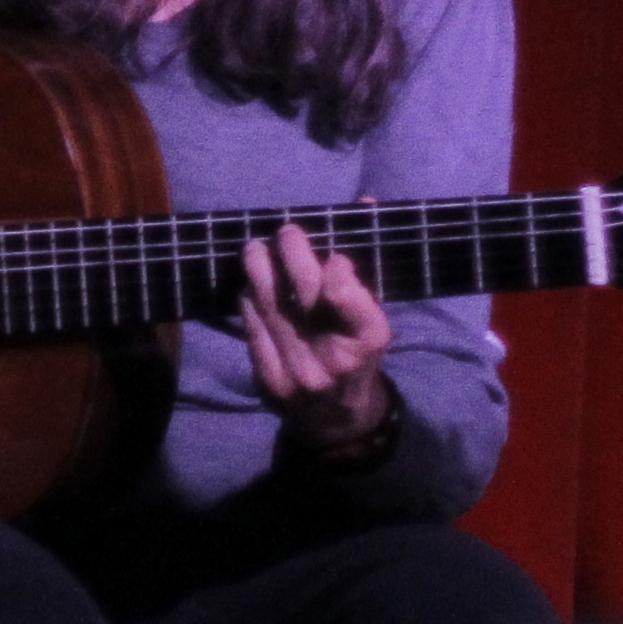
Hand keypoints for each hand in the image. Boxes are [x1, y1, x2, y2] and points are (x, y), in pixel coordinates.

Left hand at [240, 216, 397, 456]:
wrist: (338, 421)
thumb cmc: (358, 358)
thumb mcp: (372, 320)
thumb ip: (362, 268)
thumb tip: (363, 202)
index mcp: (369, 338)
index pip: (344, 290)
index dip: (333, 262)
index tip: (331, 252)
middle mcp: (333, 355)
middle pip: (303, 292)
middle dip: (292, 252)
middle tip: (287, 232)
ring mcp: (298, 370)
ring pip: (270, 305)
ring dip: (259, 269)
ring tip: (256, 249)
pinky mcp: (269, 380)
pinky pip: (252, 328)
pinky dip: (250, 302)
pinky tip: (250, 286)